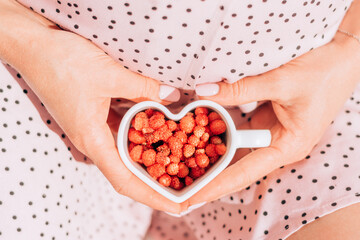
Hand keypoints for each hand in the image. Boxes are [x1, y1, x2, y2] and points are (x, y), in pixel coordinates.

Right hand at [1, 2, 181, 212]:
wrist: (33, 46)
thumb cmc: (61, 62)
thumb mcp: (109, 75)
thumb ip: (144, 87)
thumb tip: (172, 97)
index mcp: (92, 139)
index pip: (125, 180)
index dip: (152, 197)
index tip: (177, 207)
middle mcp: (93, 140)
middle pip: (128, 172)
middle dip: (156, 182)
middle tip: (184, 186)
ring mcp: (94, 128)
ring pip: (126, 151)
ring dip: (150, 159)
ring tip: (177, 164)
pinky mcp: (95, 115)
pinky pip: (122, 131)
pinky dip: (141, 134)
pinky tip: (159, 130)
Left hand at [189, 32, 359, 204]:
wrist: (342, 59)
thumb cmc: (322, 74)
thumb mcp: (280, 82)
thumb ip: (240, 89)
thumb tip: (203, 93)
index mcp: (288, 147)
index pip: (245, 173)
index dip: (217, 185)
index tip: (193, 197)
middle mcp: (278, 146)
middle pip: (238, 168)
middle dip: (211, 178)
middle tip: (183, 187)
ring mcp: (271, 135)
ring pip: (237, 152)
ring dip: (213, 158)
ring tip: (185, 167)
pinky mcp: (266, 123)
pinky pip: (239, 134)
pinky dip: (220, 136)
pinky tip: (200, 138)